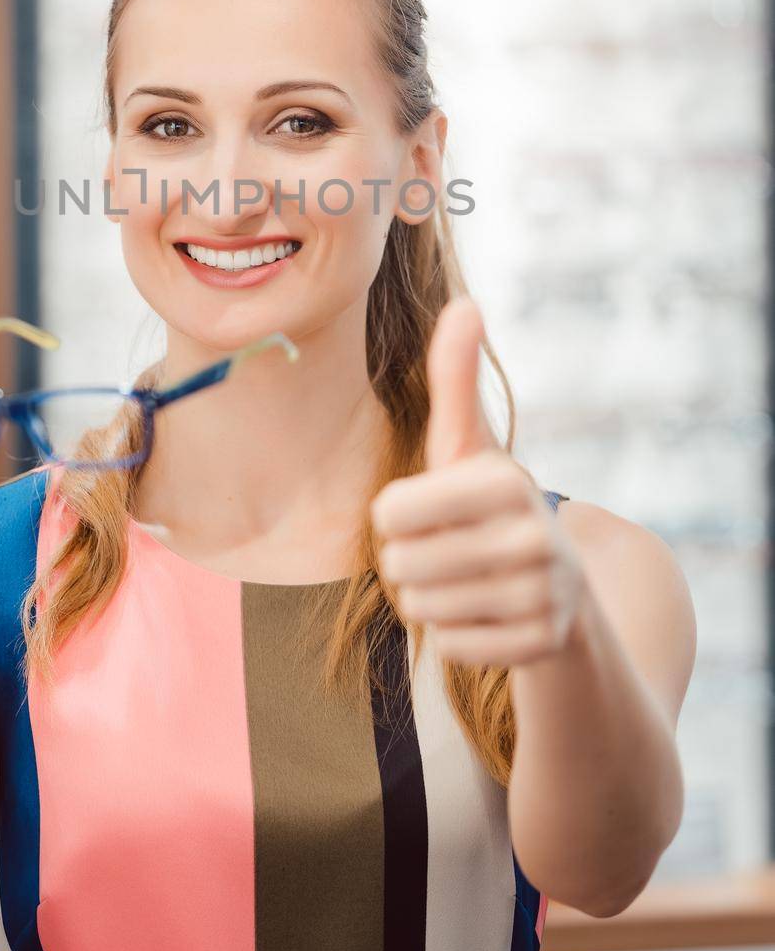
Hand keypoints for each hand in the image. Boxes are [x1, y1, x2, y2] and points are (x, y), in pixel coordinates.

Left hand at [370, 296, 586, 666]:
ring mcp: (543, 597)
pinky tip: (484, 615)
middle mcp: (534, 538)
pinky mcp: (540, 647)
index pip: (390, 513)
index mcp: (506, 482)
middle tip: (444, 551)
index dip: (393, 517)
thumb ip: (455, 378)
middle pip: (400, 566)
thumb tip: (466, 303)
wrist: (560, 590)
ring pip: (421, 609)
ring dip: (427, 598)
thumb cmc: (488, 506)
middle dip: (407, 562)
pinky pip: (449, 647)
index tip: (425, 512)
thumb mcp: (468, 445)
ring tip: (462, 581)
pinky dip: (454, 635)